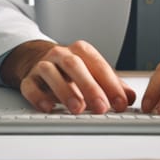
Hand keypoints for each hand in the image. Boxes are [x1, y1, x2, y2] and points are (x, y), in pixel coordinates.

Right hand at [1, 39, 135, 114]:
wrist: (38, 60)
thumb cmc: (71, 69)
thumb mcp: (92, 72)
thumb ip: (112, 84)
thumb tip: (130, 97)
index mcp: (82, 51)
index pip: (98, 65)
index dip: (111, 84)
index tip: (121, 103)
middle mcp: (62, 54)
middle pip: (75, 66)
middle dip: (90, 87)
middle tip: (101, 107)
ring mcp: (43, 65)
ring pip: (52, 73)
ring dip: (65, 91)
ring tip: (77, 109)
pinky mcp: (28, 79)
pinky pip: (30, 86)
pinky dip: (39, 97)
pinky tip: (48, 108)